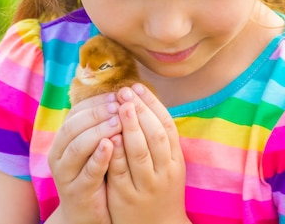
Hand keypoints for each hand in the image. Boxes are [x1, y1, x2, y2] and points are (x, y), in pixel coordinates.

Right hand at [47, 92, 121, 223]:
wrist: (84, 214)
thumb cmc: (94, 174)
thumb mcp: (93, 148)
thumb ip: (99, 126)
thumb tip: (119, 96)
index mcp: (62, 139)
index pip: (75, 112)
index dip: (96, 102)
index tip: (116, 95)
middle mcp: (58, 154)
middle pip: (74, 126)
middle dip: (97, 113)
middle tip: (119, 105)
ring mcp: (65, 174)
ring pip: (78, 147)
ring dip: (99, 131)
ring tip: (119, 122)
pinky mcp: (77, 192)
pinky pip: (87, 172)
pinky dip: (99, 157)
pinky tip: (112, 146)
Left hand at [107, 84, 189, 223]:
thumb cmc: (160, 189)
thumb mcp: (167, 164)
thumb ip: (158, 138)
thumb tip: (144, 102)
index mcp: (176, 161)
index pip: (167, 126)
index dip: (153, 104)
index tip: (138, 87)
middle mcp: (165, 172)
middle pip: (156, 135)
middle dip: (141, 110)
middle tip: (125, 90)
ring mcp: (146, 185)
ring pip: (140, 152)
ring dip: (130, 126)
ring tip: (119, 105)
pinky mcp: (126, 196)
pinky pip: (120, 171)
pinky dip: (115, 152)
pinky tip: (109, 135)